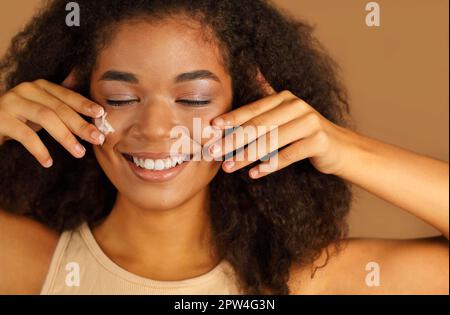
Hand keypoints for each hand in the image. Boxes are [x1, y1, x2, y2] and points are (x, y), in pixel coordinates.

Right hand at [0, 72, 105, 167]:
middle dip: (80, 124)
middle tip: (97, 139)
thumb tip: (98, 113)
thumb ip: (63, 108)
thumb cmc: (21, 118)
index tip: (101, 115)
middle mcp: (26, 90)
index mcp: (41, 86)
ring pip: (45, 118)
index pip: (67, 95)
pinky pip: (24, 134)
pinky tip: (48, 162)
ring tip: (79, 153)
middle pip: (59, 107)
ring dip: (65, 137)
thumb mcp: (43, 110)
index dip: (84, 105)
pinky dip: (39, 149)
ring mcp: (11, 103)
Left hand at [208, 74, 357, 178]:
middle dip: (233, 139)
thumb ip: (265, 105)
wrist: (341, 148)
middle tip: (213, 152)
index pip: (252, 109)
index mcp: (284, 98)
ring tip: (228, 167)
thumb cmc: (305, 134)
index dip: (231, 119)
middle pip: (258, 125)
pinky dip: (270, 165)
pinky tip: (254, 173)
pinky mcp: (318, 141)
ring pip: (271, 141)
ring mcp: (309, 122)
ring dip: (246, 155)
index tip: (211, 130)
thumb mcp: (286, 116)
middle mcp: (296, 106)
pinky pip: (288, 155)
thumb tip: (251, 76)